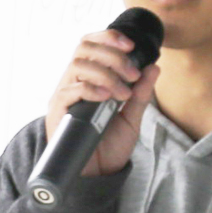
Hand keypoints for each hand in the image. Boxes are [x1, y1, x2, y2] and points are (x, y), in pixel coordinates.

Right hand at [44, 28, 161, 179]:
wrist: (97, 174)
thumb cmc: (109, 145)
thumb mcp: (132, 117)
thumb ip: (141, 93)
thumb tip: (153, 67)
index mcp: (90, 78)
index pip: (92, 44)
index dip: (109, 38)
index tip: (131, 45)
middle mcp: (74, 82)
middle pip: (83, 48)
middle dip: (112, 55)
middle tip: (132, 74)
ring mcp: (65, 96)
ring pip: (78, 66)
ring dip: (106, 74)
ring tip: (123, 93)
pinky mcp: (58, 112)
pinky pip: (69, 91)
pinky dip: (91, 89)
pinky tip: (107, 97)